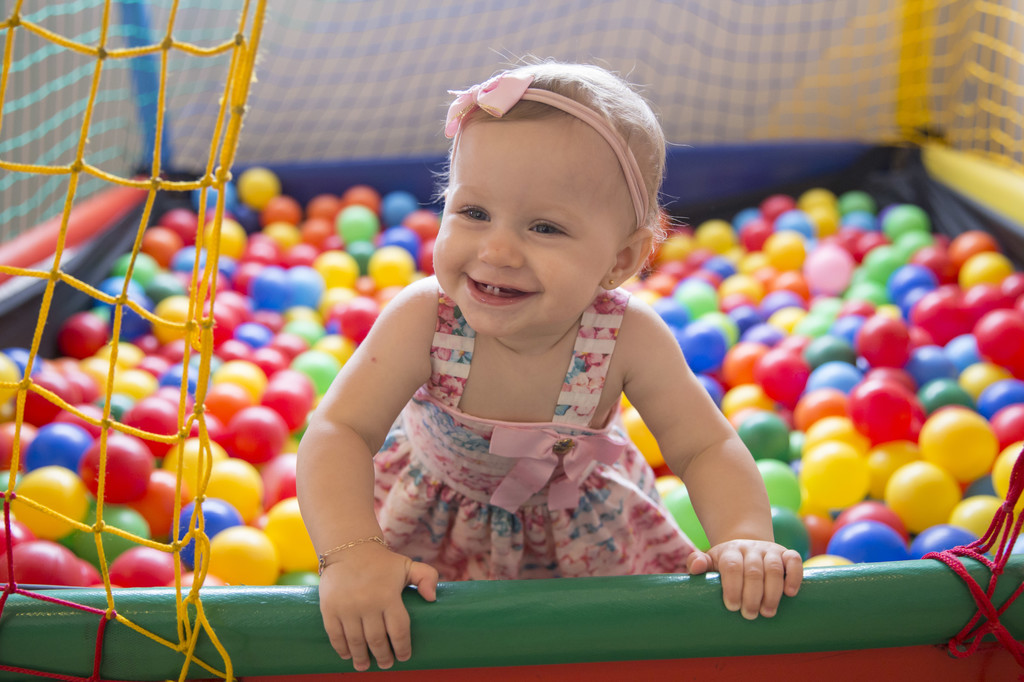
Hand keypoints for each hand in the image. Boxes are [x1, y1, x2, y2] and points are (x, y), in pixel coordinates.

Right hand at [317, 545, 438, 670]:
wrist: (349, 548)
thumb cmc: (382, 562)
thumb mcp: (408, 566)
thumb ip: (427, 577)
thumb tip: (432, 598)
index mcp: (389, 596)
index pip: (398, 631)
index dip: (402, 648)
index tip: (404, 657)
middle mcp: (368, 603)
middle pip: (377, 640)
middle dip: (383, 657)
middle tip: (386, 664)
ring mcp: (347, 607)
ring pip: (356, 642)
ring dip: (361, 658)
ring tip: (365, 666)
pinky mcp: (330, 608)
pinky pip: (335, 635)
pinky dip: (341, 649)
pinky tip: (348, 655)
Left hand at [686, 539, 801, 618]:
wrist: (745, 547)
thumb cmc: (725, 564)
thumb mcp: (709, 562)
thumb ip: (697, 563)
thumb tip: (696, 567)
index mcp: (730, 551)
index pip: (731, 566)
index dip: (732, 587)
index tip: (732, 607)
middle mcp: (750, 549)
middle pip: (753, 571)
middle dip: (752, 596)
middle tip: (749, 615)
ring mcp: (770, 550)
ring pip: (774, 568)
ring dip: (772, 592)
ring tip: (767, 612)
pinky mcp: (787, 554)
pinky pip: (794, 560)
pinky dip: (794, 576)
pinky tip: (790, 593)